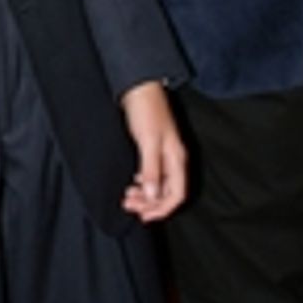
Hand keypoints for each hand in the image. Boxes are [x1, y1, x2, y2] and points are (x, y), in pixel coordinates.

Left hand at [119, 81, 187, 221]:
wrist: (139, 86)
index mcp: (177, 158)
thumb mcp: (147, 142)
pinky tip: (132, 182)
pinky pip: (152, 174)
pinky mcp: (154, 148)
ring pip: (159, 184)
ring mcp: (164, 154)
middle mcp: (174, 159)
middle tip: (127, 205)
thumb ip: (151, 169)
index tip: (143, 216)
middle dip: (149, 203)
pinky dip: (142, 183)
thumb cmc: (145, 110)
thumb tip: (152, 196)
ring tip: (126, 197)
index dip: (161, 209)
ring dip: (144, 194)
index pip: (177, 194)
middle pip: (167, 192)